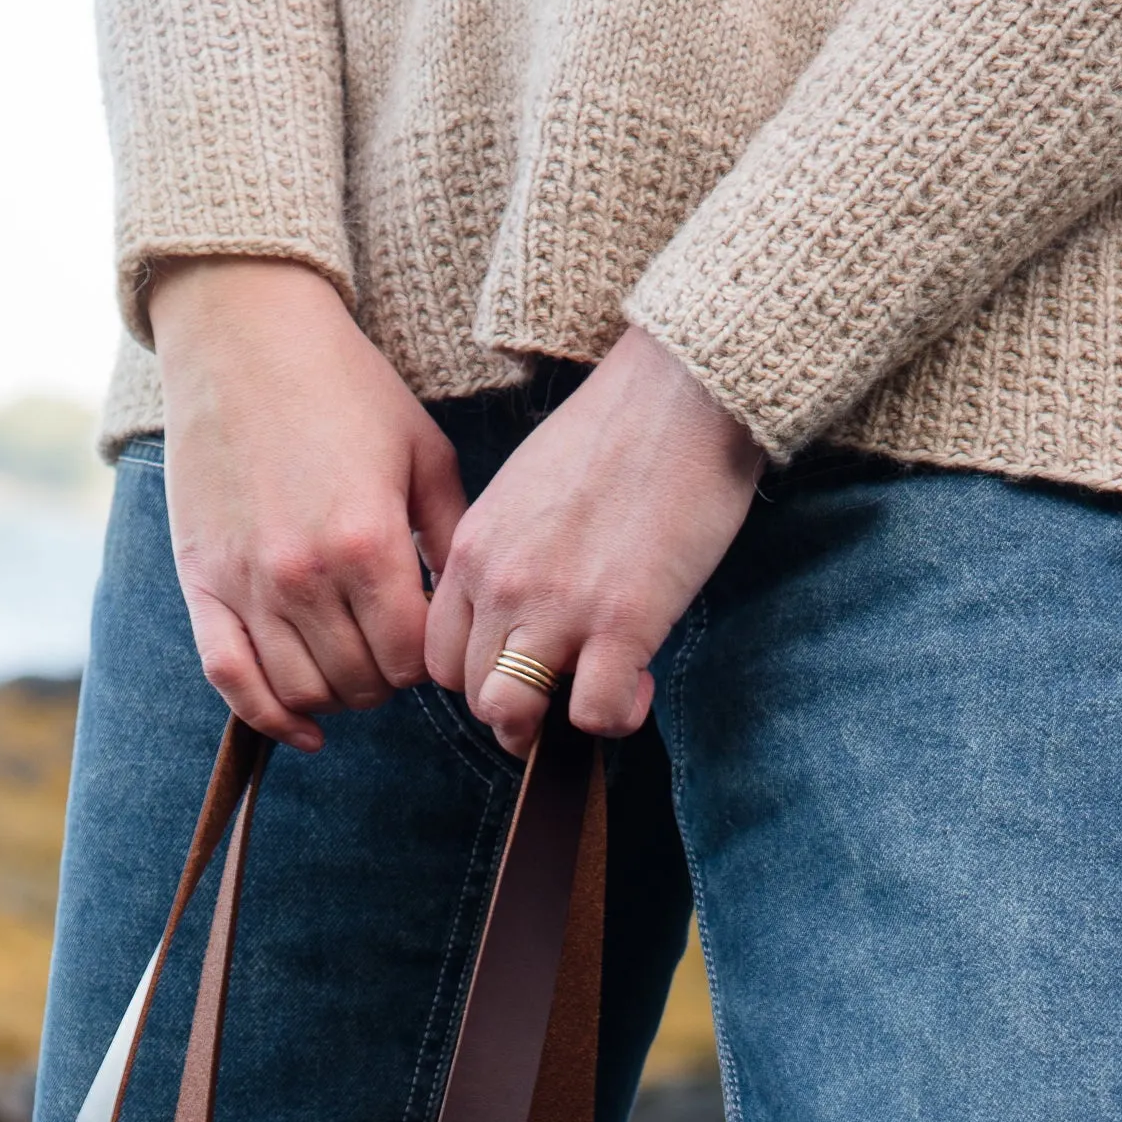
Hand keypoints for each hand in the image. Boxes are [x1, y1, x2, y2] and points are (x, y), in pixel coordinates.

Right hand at [147, 258, 466, 749]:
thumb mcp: (423, 453)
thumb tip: (468, 612)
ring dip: (337, 694)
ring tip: (351, 661)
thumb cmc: (344, 387)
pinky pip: (231, 679)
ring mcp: (247, 582)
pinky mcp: (202, 581)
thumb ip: (449, 539)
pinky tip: (303, 726)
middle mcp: (304, 573)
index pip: (411, 659)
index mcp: (367, 542)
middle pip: (361, 683)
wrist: (243, 334)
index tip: (428, 636)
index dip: (428, 661)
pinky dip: (268, 716)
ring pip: (303, 691)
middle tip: (390, 643)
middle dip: (387, 677)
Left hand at [425, 328, 762, 751]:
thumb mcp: (526, 489)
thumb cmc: (615, 433)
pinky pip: (593, 715)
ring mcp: (557, 607)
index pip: (439, 654)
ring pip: (512, 714)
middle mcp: (501, 583)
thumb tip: (526, 611)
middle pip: (472, 692)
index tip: (522, 666)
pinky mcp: (621, 624)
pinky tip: (638, 685)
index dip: (479, 674)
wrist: (682, 395)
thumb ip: (509, 554)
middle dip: (517, 706)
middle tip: (564, 691)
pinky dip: (616, 719)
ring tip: (592, 699)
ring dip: (551, 726)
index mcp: (474, 549)